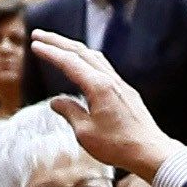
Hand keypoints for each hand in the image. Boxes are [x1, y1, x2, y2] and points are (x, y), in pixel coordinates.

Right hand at [29, 30, 179, 183]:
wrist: (151, 152)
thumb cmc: (119, 145)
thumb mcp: (86, 133)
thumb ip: (70, 112)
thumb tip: (56, 102)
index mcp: (98, 87)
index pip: (69, 62)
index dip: (50, 52)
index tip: (34, 44)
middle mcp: (110, 80)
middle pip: (81, 52)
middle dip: (58, 42)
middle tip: (39, 34)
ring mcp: (120, 84)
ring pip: (94, 57)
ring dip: (73, 48)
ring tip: (58, 45)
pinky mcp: (125, 91)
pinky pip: (103, 67)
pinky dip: (87, 59)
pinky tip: (83, 64)